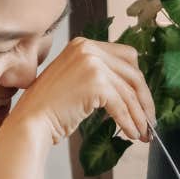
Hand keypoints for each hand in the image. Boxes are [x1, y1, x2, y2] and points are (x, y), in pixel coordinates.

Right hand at [13, 37, 155, 144]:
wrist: (30, 122)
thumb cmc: (49, 109)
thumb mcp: (76, 81)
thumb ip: (99, 75)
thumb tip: (132, 90)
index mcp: (84, 44)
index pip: (126, 57)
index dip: (138, 81)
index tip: (143, 101)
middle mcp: (88, 48)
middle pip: (132, 73)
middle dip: (144, 100)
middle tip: (149, 120)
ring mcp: (91, 63)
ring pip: (129, 92)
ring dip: (139, 116)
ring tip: (142, 133)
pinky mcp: (95, 83)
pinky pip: (122, 105)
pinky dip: (130, 122)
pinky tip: (131, 133)